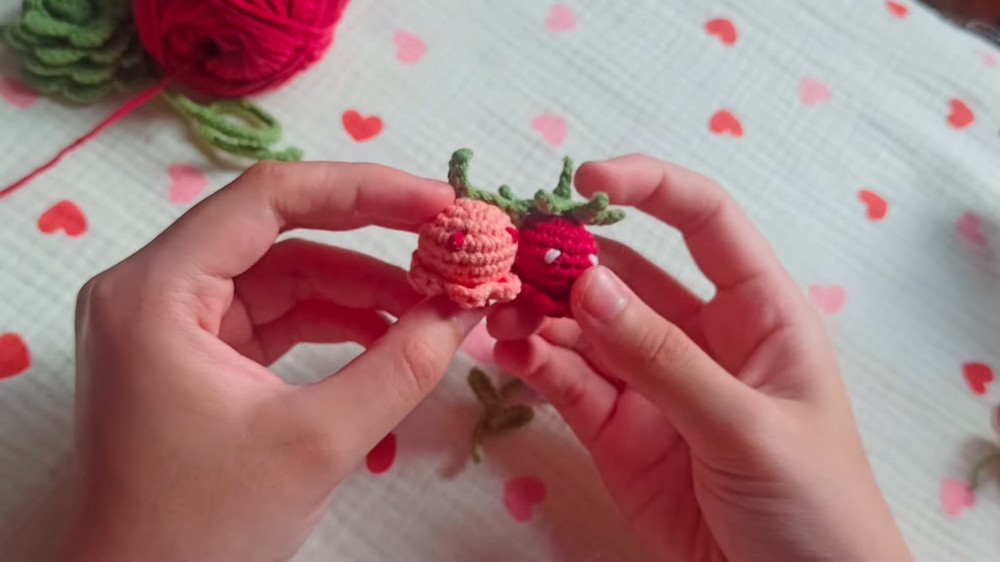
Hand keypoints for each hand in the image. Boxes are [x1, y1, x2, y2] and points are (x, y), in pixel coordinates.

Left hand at [61, 162, 482, 561]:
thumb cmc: (202, 529)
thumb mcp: (318, 443)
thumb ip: (404, 366)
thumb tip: (470, 306)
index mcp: (156, 292)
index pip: (270, 198)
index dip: (365, 190)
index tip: (440, 203)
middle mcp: (153, 289)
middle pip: (278, 229)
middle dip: (371, 237)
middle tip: (449, 242)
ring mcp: (171, 321)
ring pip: (283, 272)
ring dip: (361, 285)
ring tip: (433, 303)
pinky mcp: (194, 353)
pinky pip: (275, 313)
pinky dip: (335, 319)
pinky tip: (391, 334)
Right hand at [490, 156, 911, 561]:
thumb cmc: (813, 504)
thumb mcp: (746, 424)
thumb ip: (665, 357)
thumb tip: (588, 282)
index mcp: (757, 313)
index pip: (704, 222)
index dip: (649, 187)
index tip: (585, 180)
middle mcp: (699, 336)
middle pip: (624, 272)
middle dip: (567, 256)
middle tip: (509, 251)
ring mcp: (652, 384)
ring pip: (584, 327)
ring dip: (539, 310)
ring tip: (497, 309)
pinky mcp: (616, 431)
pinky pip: (568, 382)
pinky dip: (534, 363)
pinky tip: (507, 351)